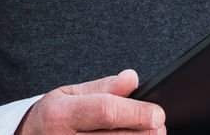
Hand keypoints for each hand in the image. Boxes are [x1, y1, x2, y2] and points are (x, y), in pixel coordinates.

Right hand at [15, 69, 165, 134]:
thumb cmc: (51, 118)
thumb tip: (132, 78)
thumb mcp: (68, 94)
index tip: (157, 112)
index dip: (137, 112)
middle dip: (147, 131)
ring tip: (147, 132)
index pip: (106, 111)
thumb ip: (102, 88)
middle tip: (158, 124)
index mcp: (60, 115)